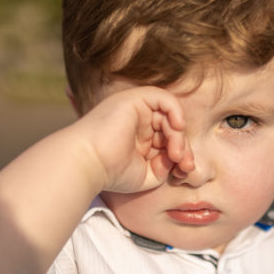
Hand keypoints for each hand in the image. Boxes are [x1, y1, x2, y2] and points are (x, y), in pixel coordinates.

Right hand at [73, 86, 195, 193]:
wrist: (88, 164)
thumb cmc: (112, 173)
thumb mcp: (147, 175)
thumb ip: (165, 166)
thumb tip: (178, 158)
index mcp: (139, 138)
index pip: (169, 141)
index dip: (181, 155)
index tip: (182, 173)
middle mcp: (138, 122)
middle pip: (172, 129)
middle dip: (183, 147)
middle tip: (185, 166)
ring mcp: (135, 110)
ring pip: (169, 116)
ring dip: (179, 136)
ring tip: (176, 155)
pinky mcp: (133, 100)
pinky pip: (163, 98)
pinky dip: (175, 110)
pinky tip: (178, 128)